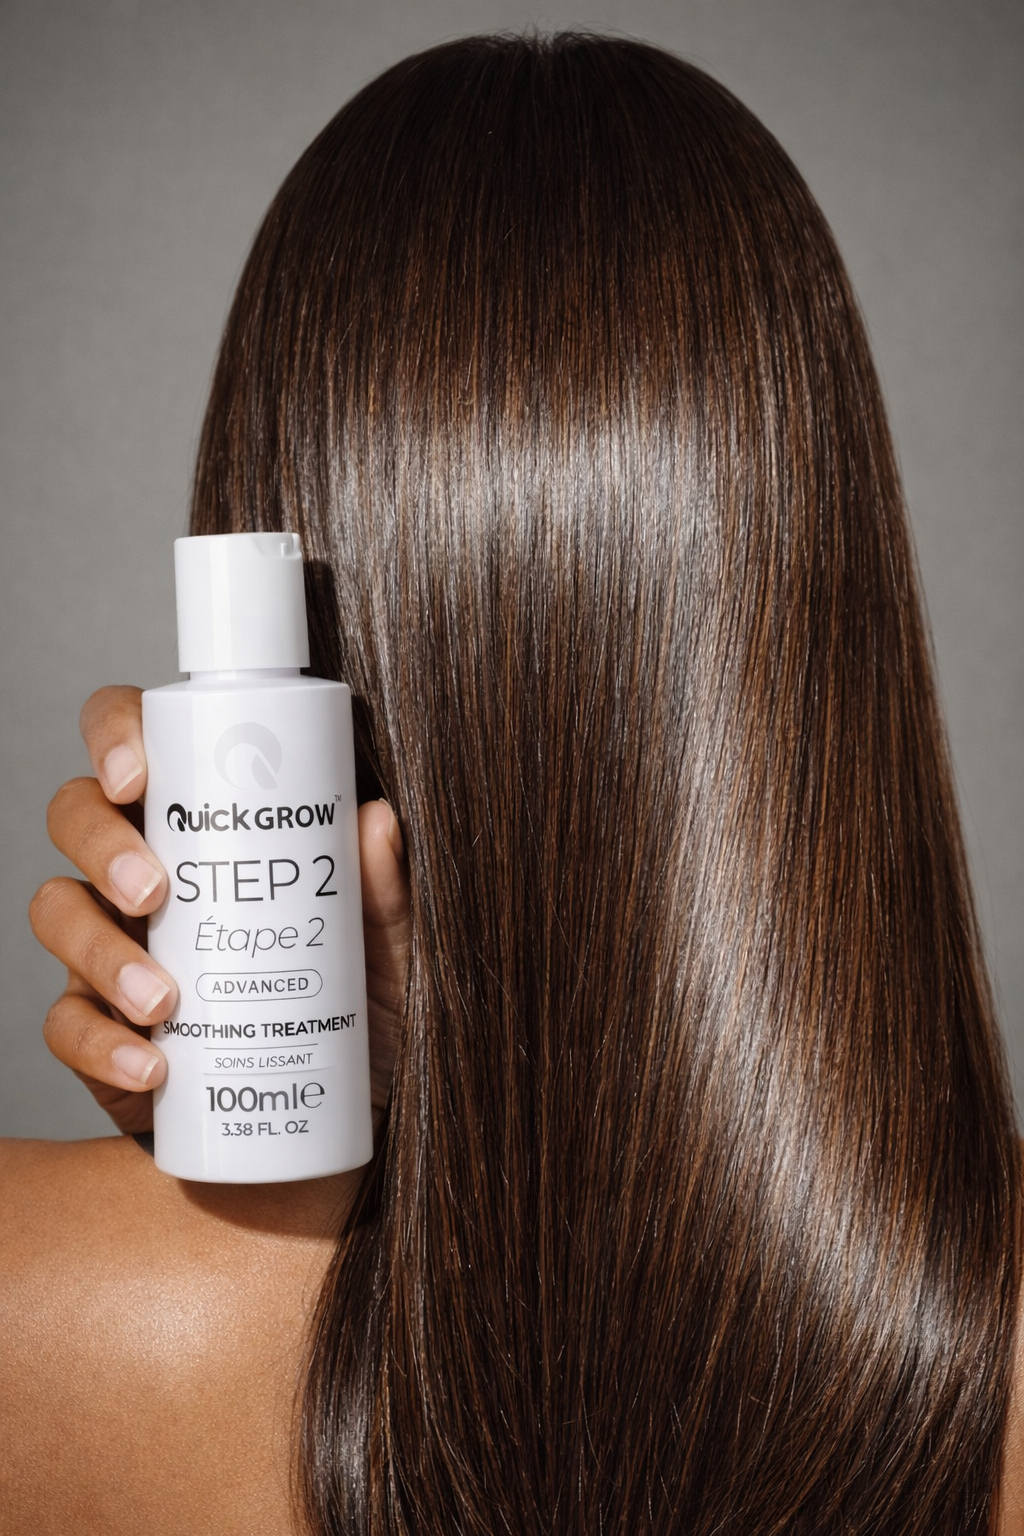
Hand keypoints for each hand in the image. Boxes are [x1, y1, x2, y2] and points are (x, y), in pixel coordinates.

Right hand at [29, 686, 408, 1135]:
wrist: (330, 1113)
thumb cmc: (352, 1010)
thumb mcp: (385, 951)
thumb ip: (382, 894)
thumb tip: (376, 821)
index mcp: (205, 827)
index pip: (141, 748)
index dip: (115, 736)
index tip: (137, 774)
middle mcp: (146, 874)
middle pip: (75, 816)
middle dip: (101, 845)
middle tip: (152, 892)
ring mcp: (112, 948)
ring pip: (56, 910)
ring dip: (98, 949)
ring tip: (161, 996)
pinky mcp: (99, 1030)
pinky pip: (65, 1025)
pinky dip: (101, 1043)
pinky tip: (151, 1061)